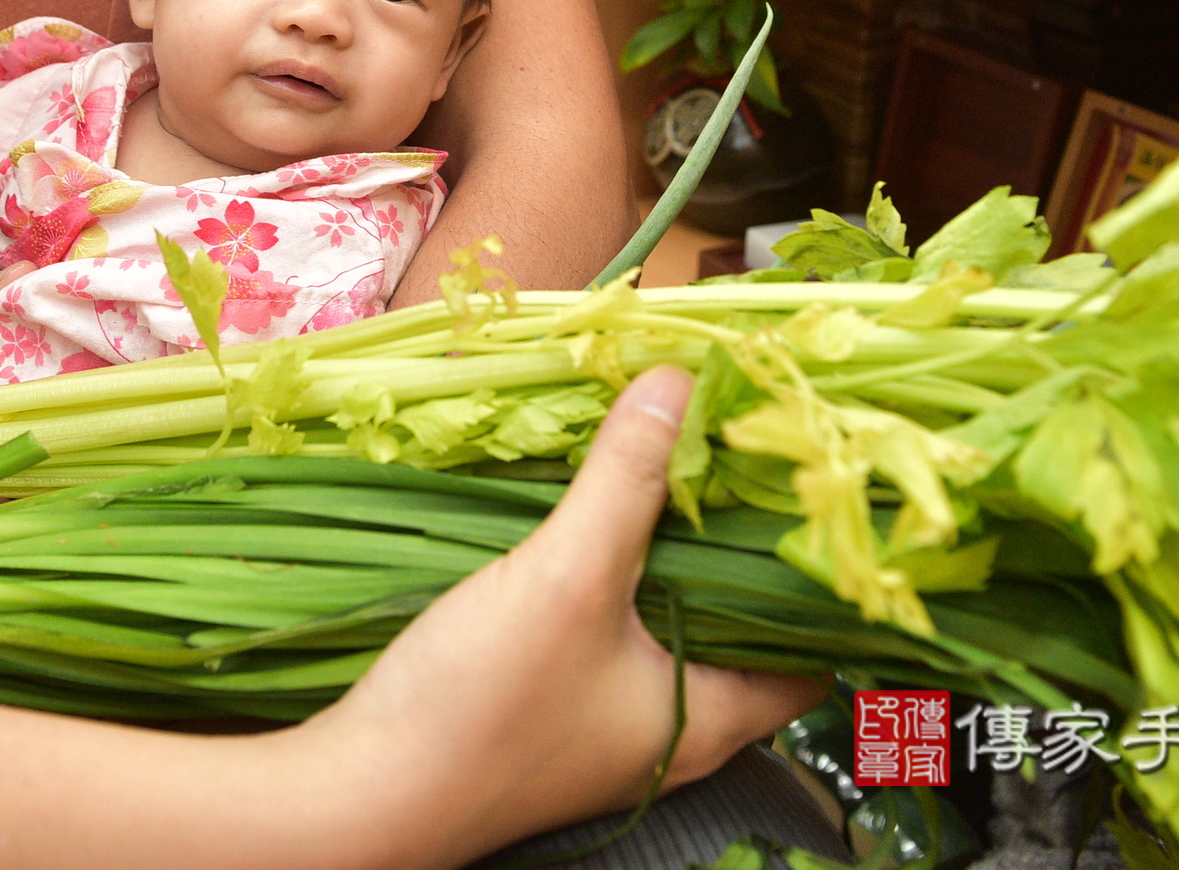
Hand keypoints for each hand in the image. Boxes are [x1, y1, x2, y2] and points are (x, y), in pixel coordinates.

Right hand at [287, 365, 824, 864]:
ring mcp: (608, 724)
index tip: (810, 488)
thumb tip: (681, 384)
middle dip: (736, 544)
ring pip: (667, 625)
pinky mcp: (552, 712)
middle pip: (738, 626)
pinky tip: (588, 519)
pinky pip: (611, 633)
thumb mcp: (563, 576)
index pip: (810, 651)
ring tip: (670, 465)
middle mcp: (672, 730)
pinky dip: (614, 577)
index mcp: (709, 719)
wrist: (360, 793)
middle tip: (736, 452)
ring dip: (667, 555)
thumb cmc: (480, 708)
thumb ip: (626, 480)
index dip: (818, 573)